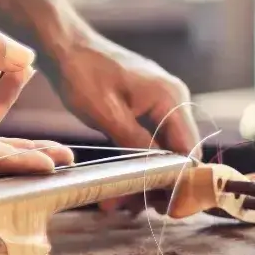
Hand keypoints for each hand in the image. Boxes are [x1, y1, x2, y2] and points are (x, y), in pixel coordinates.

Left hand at [50, 28, 199, 213]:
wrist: (65, 44)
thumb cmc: (82, 72)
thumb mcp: (107, 114)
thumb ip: (136, 143)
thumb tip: (159, 171)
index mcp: (170, 98)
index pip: (189, 150)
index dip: (182, 181)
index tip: (168, 208)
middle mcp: (172, 99)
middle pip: (179, 152)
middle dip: (160, 184)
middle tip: (137, 210)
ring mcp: (159, 102)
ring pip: (162, 149)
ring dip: (144, 176)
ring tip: (120, 204)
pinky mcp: (144, 106)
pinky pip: (148, 139)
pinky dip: (136, 161)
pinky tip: (119, 182)